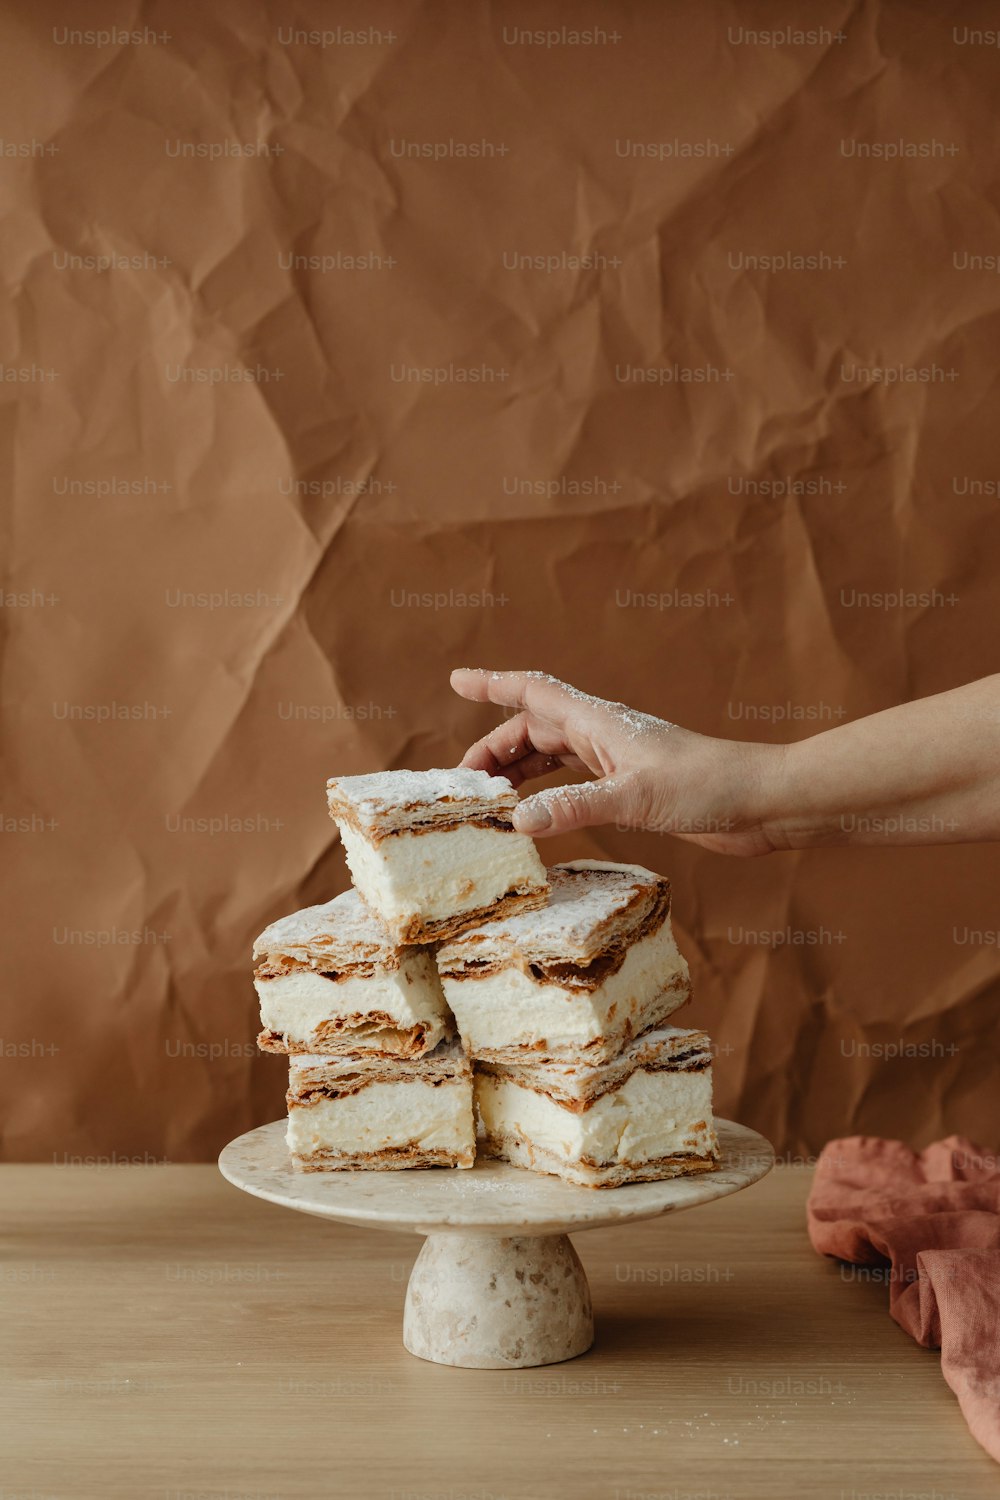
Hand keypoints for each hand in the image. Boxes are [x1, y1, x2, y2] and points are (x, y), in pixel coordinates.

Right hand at [450, 669, 781, 856]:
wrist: (762, 802)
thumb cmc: (708, 785)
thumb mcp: (634, 798)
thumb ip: (576, 807)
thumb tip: (518, 821)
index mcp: (599, 723)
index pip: (534, 693)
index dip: (493, 684)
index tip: (456, 680)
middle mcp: (603, 736)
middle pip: (533, 731)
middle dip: (494, 750)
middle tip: (463, 785)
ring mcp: (617, 762)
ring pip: (552, 758)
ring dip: (519, 774)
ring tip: (490, 802)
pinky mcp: (632, 789)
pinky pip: (574, 785)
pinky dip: (548, 796)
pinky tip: (539, 817)